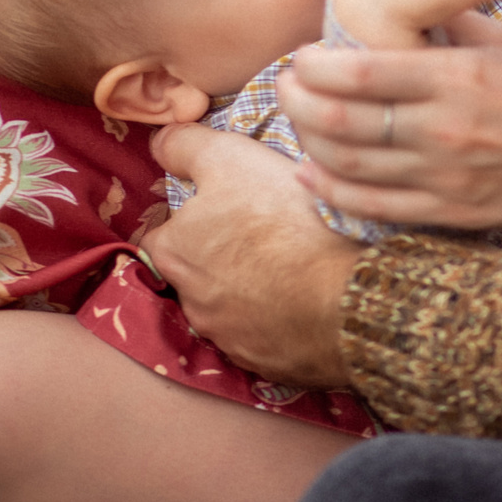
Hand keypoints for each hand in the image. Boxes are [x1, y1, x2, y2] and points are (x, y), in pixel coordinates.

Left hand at [141, 124, 361, 387]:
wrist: (342, 297)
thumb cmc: (283, 220)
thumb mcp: (231, 158)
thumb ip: (187, 146)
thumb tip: (158, 139)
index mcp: (175, 251)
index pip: (162, 232)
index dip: (190, 216)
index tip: (222, 208)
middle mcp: (191, 301)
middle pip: (196, 273)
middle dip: (219, 258)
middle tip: (261, 236)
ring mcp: (228, 337)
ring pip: (229, 308)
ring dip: (248, 292)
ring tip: (290, 269)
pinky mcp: (265, 362)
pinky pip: (264, 337)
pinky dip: (277, 321)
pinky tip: (305, 301)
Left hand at [280, 11, 501, 228]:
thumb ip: (461, 28)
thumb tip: (420, 10)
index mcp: (459, 76)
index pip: (358, 70)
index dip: (314, 64)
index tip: (300, 56)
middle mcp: (443, 128)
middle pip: (338, 119)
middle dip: (297, 101)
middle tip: (284, 85)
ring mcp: (446, 176)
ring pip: (346, 165)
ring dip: (307, 143)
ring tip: (296, 123)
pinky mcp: (455, 212)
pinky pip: (375, 207)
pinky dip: (333, 192)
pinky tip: (313, 177)